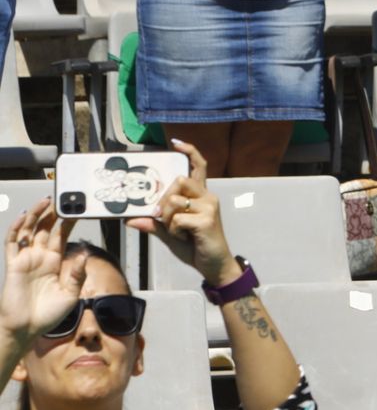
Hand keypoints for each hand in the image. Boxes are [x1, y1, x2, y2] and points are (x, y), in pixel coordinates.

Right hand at [0, 200, 86, 342]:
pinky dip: (16, 229)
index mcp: (55, 262)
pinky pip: (13, 243)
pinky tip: (23, 217)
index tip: (77, 209)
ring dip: (35, 215)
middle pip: (45, 229)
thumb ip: (77, 274)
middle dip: (52, 213)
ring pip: (30, 231)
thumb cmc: (48, 314)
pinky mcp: (13, 265)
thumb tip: (85, 253)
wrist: (26, 329)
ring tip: (45, 201)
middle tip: (61, 198)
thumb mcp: (70, 294)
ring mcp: (26, 259)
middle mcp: (40, 257)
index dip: (68, 222)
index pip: (61, 236)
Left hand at [129, 141, 239, 285]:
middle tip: (161, 216)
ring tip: (177, 231)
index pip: (199, 167)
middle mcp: (207, 197)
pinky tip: (184, 237)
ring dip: (167, 218)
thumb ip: (154, 224)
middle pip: (179, 181)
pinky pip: (176, 219)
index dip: (189, 153)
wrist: (215, 265)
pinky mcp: (207, 219)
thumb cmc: (195, 247)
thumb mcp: (170, 235)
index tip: (176, 144)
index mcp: (201, 196)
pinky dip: (173, 231)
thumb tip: (129, 219)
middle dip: (164, 199)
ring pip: (175, 199)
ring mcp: (209, 207)